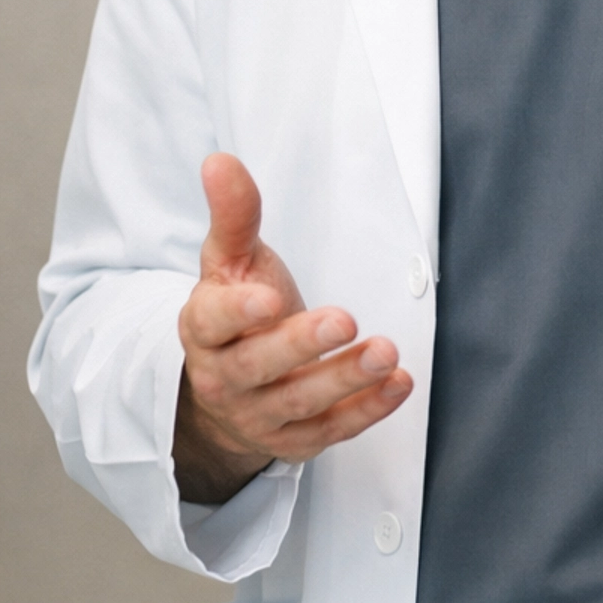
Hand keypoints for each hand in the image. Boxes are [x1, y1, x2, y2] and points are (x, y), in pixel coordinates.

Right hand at [173, 153, 412, 504]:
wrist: (232, 388)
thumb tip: (221, 161)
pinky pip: (330, 431)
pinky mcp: (293, 441)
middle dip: (302, 346)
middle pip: (257, 367)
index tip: (269, 298)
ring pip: (299, 403)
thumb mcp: (232, 262)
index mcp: (203, 329)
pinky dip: (367, 411)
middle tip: (345, 320)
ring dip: (345, 379)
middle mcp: (223, 378)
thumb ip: (235, 215)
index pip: (212, 323)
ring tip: (386, 352)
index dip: (237, 313)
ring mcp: (257, 415)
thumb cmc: (239, 313)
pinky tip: (399, 384)